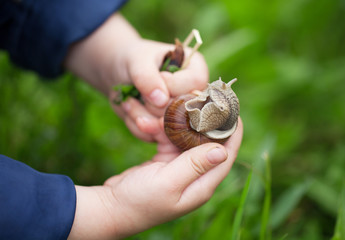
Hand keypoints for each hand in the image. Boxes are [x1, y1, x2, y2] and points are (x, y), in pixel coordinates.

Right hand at [68, 118, 242, 239]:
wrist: (111, 208)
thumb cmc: (138, 201)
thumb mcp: (167, 183)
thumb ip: (194, 166)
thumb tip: (223, 150)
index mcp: (202, 184)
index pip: (227, 154)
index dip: (232, 131)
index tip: (232, 109)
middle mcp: (196, 176)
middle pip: (211, 143)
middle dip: (209, 121)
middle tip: (206, 98)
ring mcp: (182, 168)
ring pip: (190, 138)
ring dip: (184, 122)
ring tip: (181, 103)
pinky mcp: (167, 162)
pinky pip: (173, 139)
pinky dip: (166, 129)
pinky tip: (157, 119)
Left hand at [110, 38, 207, 140]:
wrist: (118, 75)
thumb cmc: (132, 60)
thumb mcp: (137, 62)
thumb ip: (148, 78)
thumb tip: (161, 101)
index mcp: (196, 70)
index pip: (195, 84)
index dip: (171, 86)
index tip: (152, 78)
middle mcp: (194, 95)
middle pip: (184, 111)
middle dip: (153, 106)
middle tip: (136, 93)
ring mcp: (183, 116)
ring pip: (169, 129)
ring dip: (142, 118)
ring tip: (128, 102)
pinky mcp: (170, 130)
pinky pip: (156, 138)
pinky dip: (138, 128)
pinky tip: (131, 112)